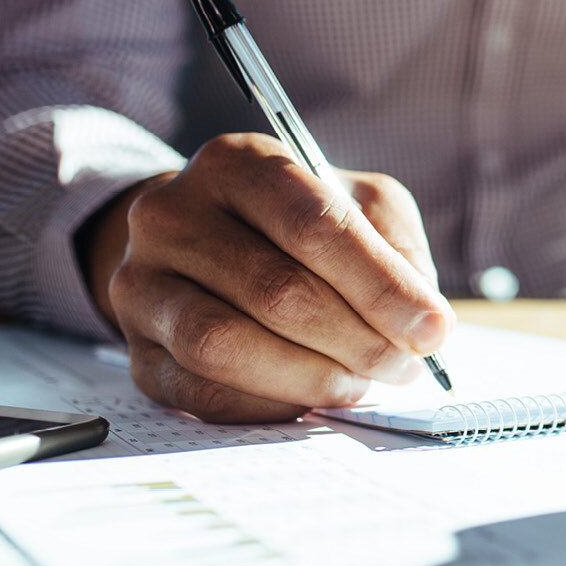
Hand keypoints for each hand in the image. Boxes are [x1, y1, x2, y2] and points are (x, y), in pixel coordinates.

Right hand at [80, 133, 454, 421]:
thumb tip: (424, 323)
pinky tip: (310, 397)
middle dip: (356, 339)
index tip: (432, 330)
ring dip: (310, 376)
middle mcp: (173, 213)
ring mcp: (141, 282)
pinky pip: (199, 391)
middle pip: (275, 289)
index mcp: (238, 162)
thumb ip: (396, 249)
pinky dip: (268, 403)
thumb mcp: (358, 203)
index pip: (315, 224)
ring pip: (225, 344)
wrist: (204, 242)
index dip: (381, 285)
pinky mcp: (134, 350)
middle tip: (403, 365)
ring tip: (359, 382)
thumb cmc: (297, 222)